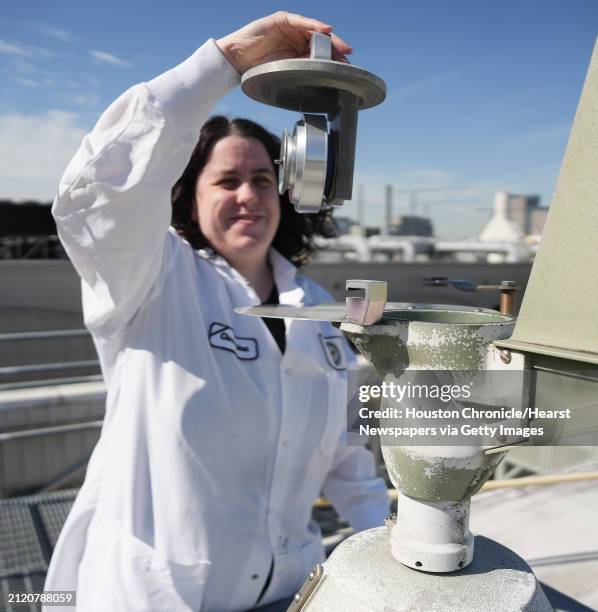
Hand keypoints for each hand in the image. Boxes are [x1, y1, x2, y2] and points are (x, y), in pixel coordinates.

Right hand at [216, 12, 351, 73]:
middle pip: (322, 41)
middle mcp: (297, 37)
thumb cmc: (258, 68)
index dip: (334, 58)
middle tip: (347, 57)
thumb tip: (322, 76)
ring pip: (315, 30)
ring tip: (342, 47)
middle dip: (336, 49)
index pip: (320, 53)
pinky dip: (314, 25)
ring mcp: (291, 27)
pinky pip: (302, 22)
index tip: (346, 67)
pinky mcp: (282, 20)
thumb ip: (302, 68)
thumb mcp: (286, 71)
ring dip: (330, 38)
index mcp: (299, 51)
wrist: (237, 60)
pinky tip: (325, 30)